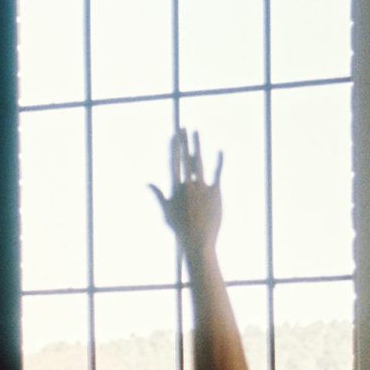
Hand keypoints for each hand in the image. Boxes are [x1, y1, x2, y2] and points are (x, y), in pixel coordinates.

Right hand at [151, 129, 222, 256]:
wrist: (198, 241)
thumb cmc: (180, 229)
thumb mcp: (166, 212)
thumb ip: (158, 195)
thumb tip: (148, 183)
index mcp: (175, 189)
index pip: (173, 163)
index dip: (173, 148)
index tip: (173, 136)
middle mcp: (187, 185)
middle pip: (184, 158)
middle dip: (183, 142)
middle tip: (183, 127)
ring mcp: (202, 187)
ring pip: (198, 162)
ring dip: (197, 146)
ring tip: (196, 132)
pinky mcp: (215, 192)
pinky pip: (217, 173)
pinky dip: (219, 161)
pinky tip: (221, 151)